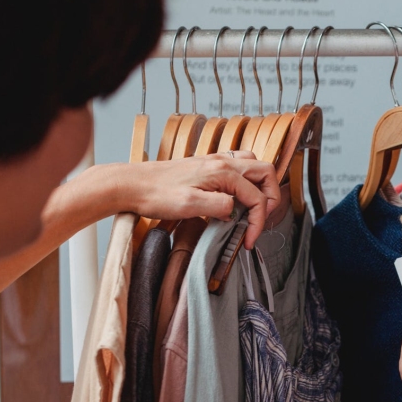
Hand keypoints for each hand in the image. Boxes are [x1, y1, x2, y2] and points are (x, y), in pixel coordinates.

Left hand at [114, 151, 280, 248]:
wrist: (131, 184)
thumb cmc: (155, 194)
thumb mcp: (190, 205)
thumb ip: (220, 206)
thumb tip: (236, 210)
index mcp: (222, 171)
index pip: (257, 197)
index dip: (258, 221)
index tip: (249, 239)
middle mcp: (222, 162)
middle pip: (266, 173)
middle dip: (270, 198)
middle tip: (261, 220)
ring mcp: (215, 161)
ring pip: (254, 166)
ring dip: (261, 187)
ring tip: (253, 208)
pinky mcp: (207, 166)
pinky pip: (239, 167)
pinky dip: (247, 182)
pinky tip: (236, 197)